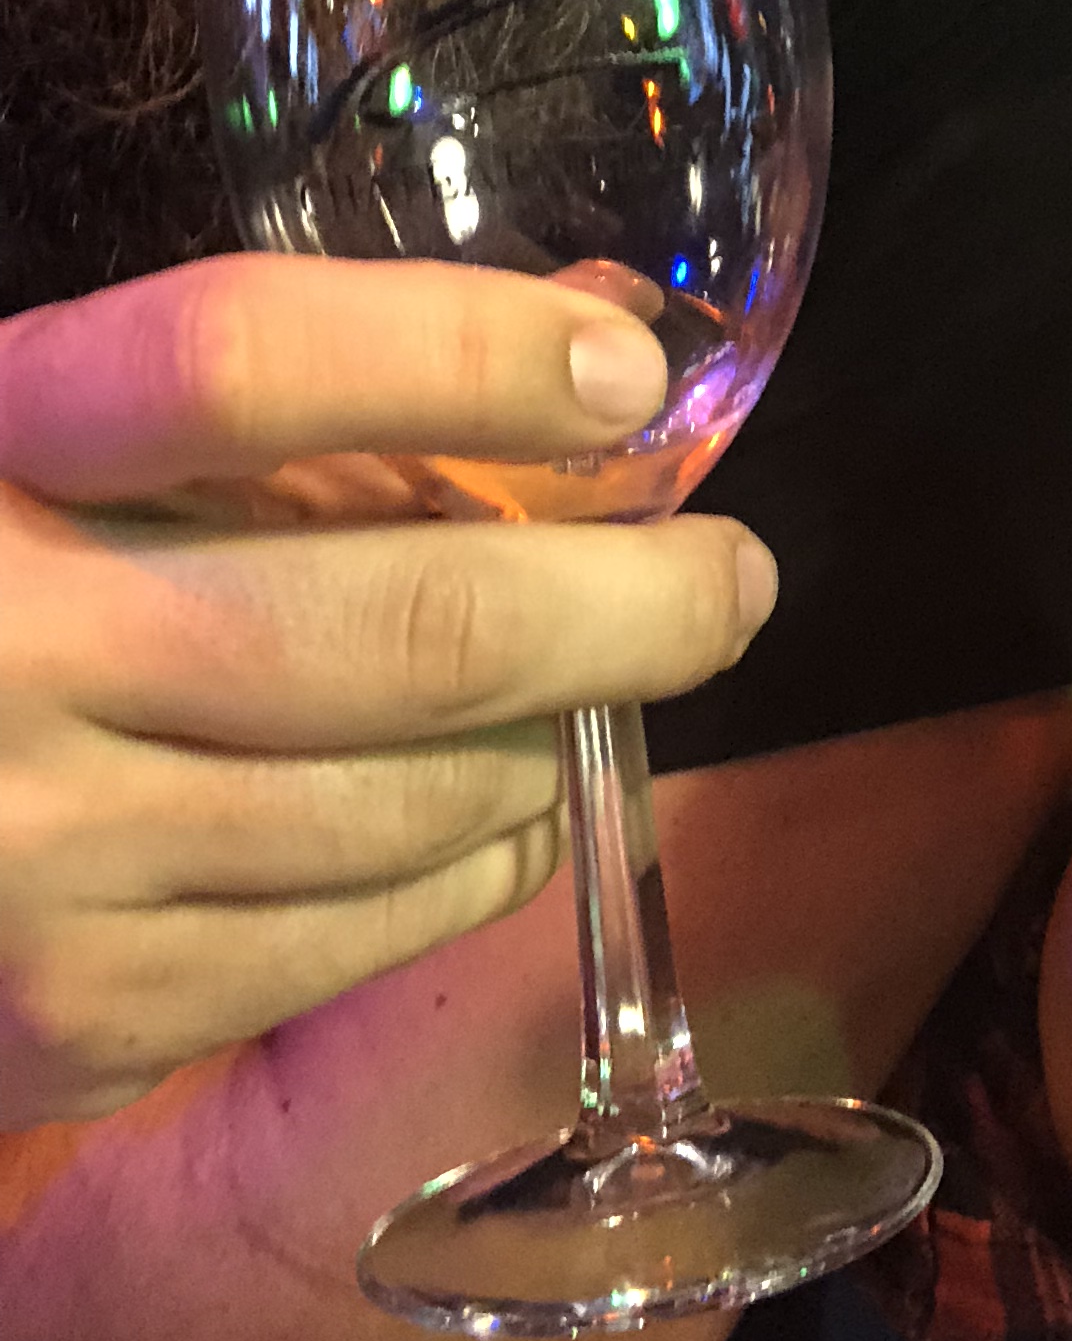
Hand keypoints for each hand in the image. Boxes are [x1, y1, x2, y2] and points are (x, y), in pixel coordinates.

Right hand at [0, 255, 773, 1127]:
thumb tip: (593, 320)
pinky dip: (472, 866)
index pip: (241, 363)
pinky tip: (488, 809)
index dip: (460, 354)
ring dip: (555, 740)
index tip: (625, 369)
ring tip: (596, 686)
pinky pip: (357, 938)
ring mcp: (31, 859)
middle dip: (628, 606)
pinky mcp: (65, 1020)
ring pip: (416, 802)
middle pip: (405, 626)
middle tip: (733, 577)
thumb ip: (288, 391)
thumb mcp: (51, 440)